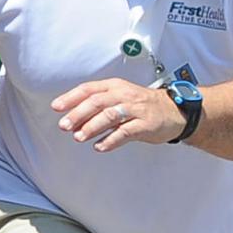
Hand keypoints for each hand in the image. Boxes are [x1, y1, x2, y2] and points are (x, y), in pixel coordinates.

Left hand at [52, 79, 181, 150]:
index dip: (71, 98)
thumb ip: (100, 105)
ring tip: (79, 137)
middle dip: (78, 114)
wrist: (175, 111)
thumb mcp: (121, 97)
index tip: (56, 107)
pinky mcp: (146, 125)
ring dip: (92, 127)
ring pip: (110, 116)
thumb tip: (73, 118)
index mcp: (116, 86)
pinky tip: (100, 147)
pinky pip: (126, 132)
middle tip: (64, 126)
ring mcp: (136, 110)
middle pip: (97, 102)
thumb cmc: (144, 106)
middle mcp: (125, 95)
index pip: (89, 89)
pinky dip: (111, 140)